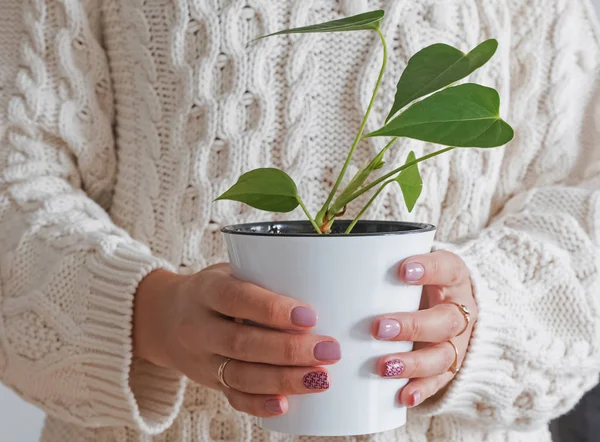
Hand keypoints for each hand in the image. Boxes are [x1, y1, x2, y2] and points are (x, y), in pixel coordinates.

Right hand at [133, 264, 340, 416]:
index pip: (237, 299)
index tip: (310, 316)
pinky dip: (259, 404)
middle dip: (290, 350)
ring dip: (284, 379)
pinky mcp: (209, 382)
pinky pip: (233, 397)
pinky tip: (285, 405)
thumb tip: (327, 286)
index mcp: (206, 290)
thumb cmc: (214, 290)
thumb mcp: (229, 272)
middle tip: (329, 350)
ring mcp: (201, 359)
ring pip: (241, 375)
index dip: (273, 309)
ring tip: (321, 378)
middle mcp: (198, 327)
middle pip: (243, 343)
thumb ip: (265, 279)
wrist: (164, 317)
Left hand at [371, 251, 476, 406]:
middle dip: (412, 326)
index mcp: (453, 277)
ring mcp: (457, 341)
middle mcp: (458, 310)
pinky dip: (421, 390)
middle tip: (378, 327)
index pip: (447, 268)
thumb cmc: (411, 280)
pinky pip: (439, 382)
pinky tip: (403, 396)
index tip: (402, 270)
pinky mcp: (449, 367)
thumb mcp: (403, 266)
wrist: (442, 301)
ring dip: (414, 363)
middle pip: (446, 320)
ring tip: (384, 367)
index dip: (429, 270)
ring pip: (444, 355)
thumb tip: (325, 268)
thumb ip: (378, 266)